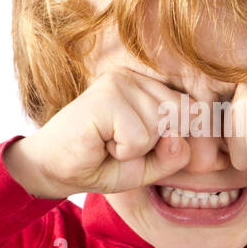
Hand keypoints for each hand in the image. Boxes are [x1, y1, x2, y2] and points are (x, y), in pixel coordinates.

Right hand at [4, 70, 191, 199]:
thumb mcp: (149, 165)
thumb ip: (175, 154)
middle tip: (122, 146)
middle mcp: (136, 77)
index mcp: (148, 86)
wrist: (53, 170)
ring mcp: (120, 82)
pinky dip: (124, 152)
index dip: (177, 138)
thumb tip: (179, 136)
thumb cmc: (101, 163)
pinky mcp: (106, 96)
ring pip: (161, 127)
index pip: (193, 109)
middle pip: (182, 116)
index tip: (143, 147)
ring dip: (137, 150)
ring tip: (110, 143)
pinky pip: (140, 137)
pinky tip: (101, 143)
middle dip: (156, 144)